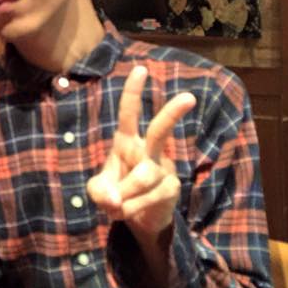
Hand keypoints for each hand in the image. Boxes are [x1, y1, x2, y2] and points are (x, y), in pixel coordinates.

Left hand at [86, 65, 195, 237]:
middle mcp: (147, 150)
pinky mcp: (171, 189)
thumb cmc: (116, 193)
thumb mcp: (98, 191)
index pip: (129, 113)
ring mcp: (163, 169)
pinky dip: (131, 208)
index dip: (133, 92)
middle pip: (160, 130)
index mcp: (127, 142)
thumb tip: (115, 200)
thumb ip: (98, 192)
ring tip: (115, 205)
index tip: (141, 68)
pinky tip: (126, 212)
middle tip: (189, 97)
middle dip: (172, 113)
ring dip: (124, 194)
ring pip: (143, 176)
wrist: (137, 219)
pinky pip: (149, 197)